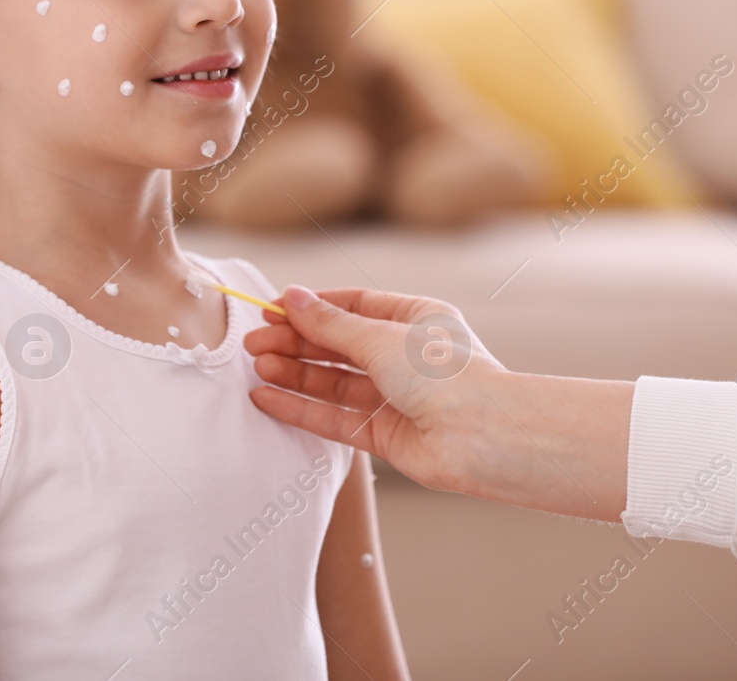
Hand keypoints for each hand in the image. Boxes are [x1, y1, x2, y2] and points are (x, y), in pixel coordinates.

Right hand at [244, 285, 632, 520]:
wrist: (483, 438)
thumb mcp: (381, 337)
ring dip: (294, 373)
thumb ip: (330, 324)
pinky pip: (334, 417)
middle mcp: (406, 357)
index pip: (355, 305)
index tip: (272, 309)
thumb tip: (291, 298)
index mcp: (417, 319)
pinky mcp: (385, 435)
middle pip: (339, 345)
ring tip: (255, 365)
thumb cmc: (446, 375)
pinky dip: (300, 407)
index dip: (312, 307)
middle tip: (253, 341)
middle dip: (296, 342)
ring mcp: (395, 397)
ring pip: (333, 381)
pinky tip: (266, 397)